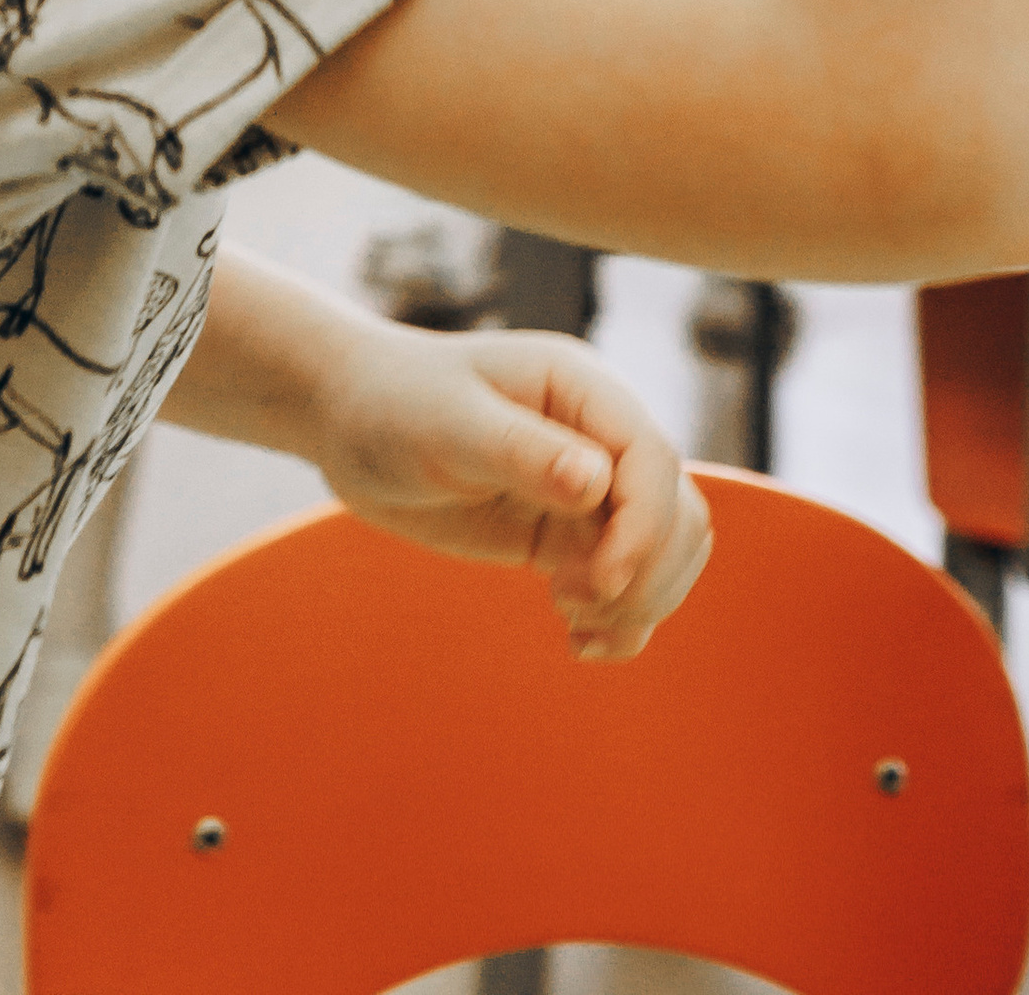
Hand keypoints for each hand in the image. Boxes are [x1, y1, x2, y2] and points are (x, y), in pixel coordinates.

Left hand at [307, 317, 709, 659]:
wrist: (350, 420)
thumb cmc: (393, 402)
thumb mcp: (447, 423)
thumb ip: (521, 451)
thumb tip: (596, 483)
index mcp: (581, 388)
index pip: (653, 459)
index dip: (645, 528)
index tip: (599, 581)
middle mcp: (597, 435)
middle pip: (678, 512)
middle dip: (648, 572)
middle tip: (574, 603)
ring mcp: (586, 487)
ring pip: (667, 552)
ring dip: (641, 600)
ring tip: (573, 621)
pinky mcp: (564, 532)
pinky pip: (627, 582)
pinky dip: (623, 620)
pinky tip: (577, 641)